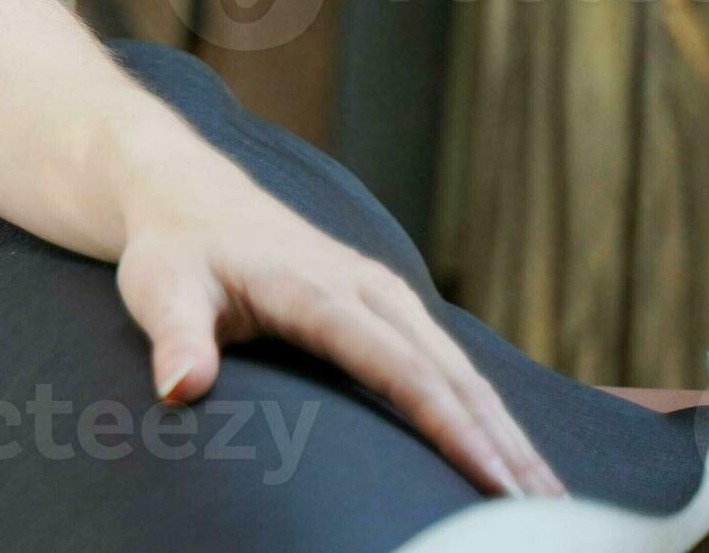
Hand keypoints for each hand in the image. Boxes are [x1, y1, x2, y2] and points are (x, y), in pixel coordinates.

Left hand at [113, 156, 565, 499]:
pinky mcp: (389, 303)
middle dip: (503, 442)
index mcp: (317, 288)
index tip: (494, 480)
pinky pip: (450, 360)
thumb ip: (175, 336)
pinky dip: (487, 408)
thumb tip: (181, 387)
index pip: (398, 367)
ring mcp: (384, 292)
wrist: (186, 192)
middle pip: (451, 372)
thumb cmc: (173, 249)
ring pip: (462, 367)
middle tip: (548, 516)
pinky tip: (513, 453)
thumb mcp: (160, 287)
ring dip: (508, 429)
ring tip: (548, 497)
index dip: (450, 426)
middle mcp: (366, 286)